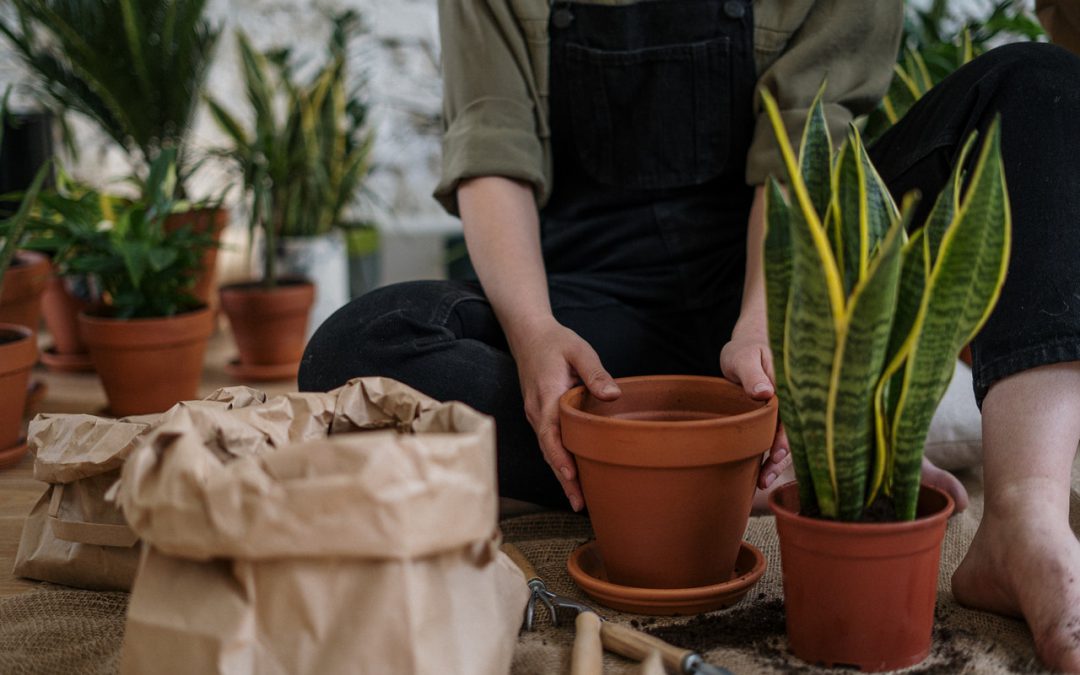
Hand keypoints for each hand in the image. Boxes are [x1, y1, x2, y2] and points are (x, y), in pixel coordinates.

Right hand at [510, 317, 619, 511]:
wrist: (528, 334)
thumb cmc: (556, 342)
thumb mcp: (579, 350)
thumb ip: (595, 373)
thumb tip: (613, 395)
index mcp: (546, 397)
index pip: (550, 435)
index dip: (560, 458)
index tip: (572, 477)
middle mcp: (536, 411)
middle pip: (548, 452)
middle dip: (563, 479)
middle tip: (580, 504)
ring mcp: (536, 415)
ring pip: (548, 450)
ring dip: (561, 475)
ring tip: (579, 500)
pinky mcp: (540, 416)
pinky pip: (549, 443)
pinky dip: (558, 461)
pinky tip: (572, 475)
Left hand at [719, 322, 790, 489]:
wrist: (746, 347)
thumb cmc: (745, 350)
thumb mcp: (744, 357)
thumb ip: (753, 374)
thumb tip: (765, 392)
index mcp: (789, 386)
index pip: (793, 416)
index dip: (786, 438)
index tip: (777, 454)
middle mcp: (792, 401)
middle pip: (793, 433)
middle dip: (782, 456)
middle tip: (766, 477)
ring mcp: (786, 411)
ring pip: (787, 439)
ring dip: (777, 461)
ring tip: (763, 481)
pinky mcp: (776, 418)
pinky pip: (778, 438)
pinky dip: (772, 455)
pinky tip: (763, 472)